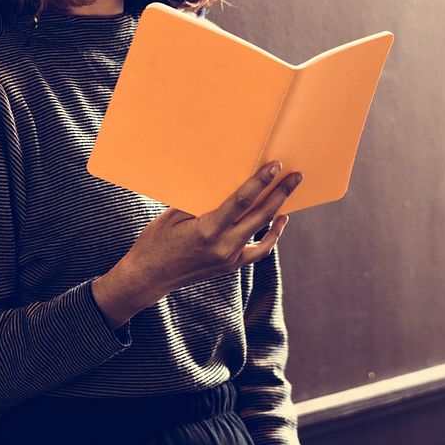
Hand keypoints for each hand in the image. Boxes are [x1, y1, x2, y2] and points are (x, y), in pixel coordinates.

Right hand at [121, 160, 302, 299]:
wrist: (149, 278)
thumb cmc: (156, 242)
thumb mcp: (172, 216)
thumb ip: (200, 201)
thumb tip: (223, 182)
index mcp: (207, 230)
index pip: (241, 201)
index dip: (260, 182)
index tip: (275, 166)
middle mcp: (223, 246)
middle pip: (260, 215)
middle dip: (280, 192)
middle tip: (296, 175)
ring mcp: (229, 259)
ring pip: (263, 231)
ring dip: (279, 210)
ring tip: (290, 191)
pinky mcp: (230, 266)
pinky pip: (259, 250)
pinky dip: (273, 236)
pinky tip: (280, 220)